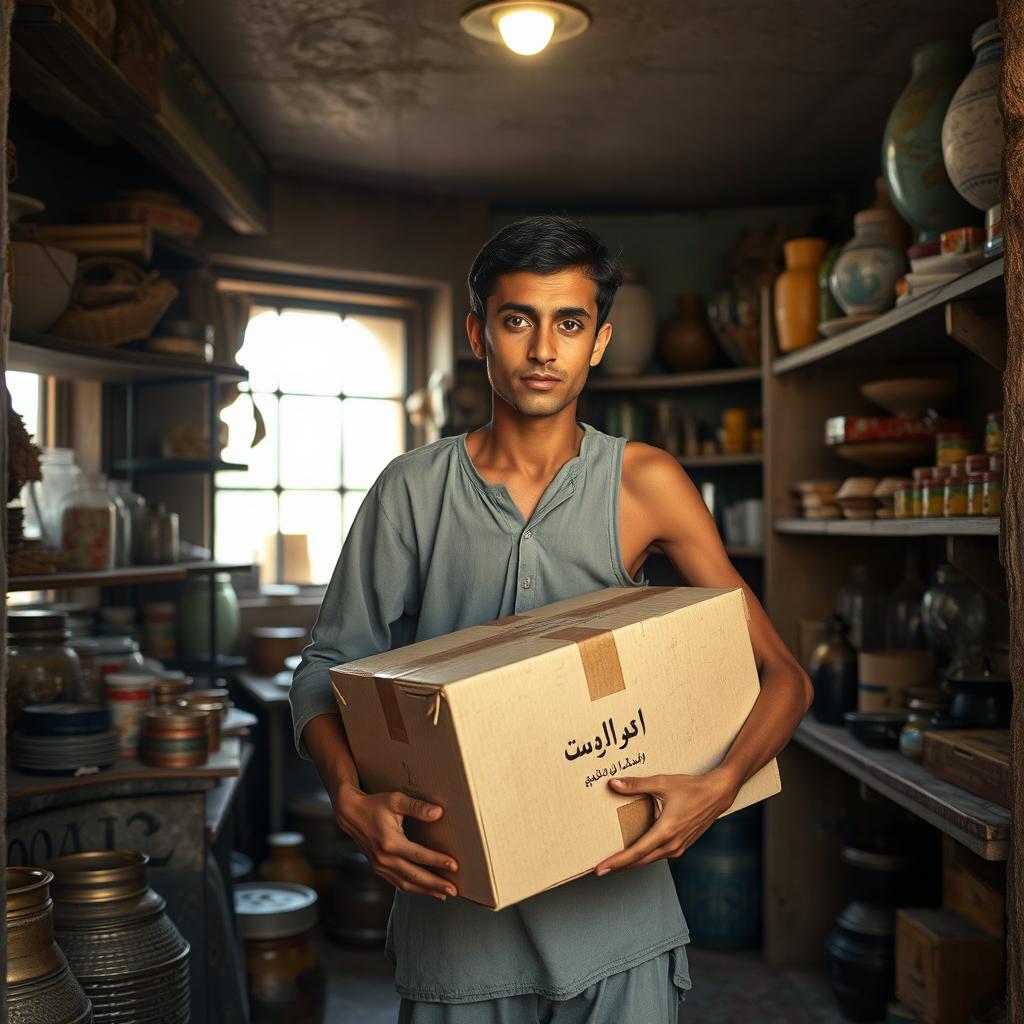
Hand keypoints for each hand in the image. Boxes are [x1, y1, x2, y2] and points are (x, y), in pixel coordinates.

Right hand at [335, 783, 458, 900]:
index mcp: (390, 842)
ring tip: (443, 894)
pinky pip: (397, 883)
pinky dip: (412, 888)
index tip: (454, 866)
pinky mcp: (378, 868)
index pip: (419, 856)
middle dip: (435, 884)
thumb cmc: (375, 804)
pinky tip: (424, 889)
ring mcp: (380, 866)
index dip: (437, 861)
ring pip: (406, 884)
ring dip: (426, 890)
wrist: (351, 814)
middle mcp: (384, 858)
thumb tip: (438, 813)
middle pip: (414, 876)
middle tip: (453, 890)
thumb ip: (417, 807)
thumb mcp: (396, 800)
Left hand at [594, 767, 739, 874]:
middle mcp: (672, 844)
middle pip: (640, 861)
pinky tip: (637, 850)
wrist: (717, 794)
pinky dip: (645, 855)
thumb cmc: (691, 788)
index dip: (617, 862)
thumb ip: (636, 785)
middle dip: (620, 865)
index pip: (636, 852)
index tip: (601, 869)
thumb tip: (614, 784)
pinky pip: (659, 854)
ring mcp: (678, 847)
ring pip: (650, 859)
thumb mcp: (662, 783)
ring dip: (632, 861)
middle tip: (601, 869)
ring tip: (615, 860)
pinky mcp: (682, 845)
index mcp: (665, 831)